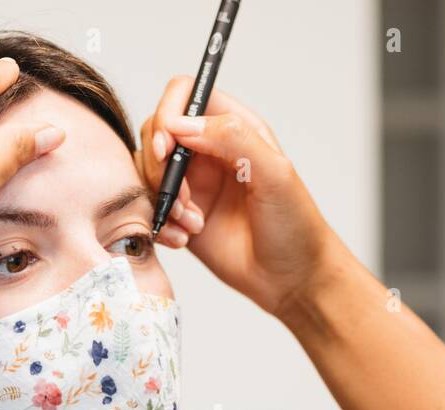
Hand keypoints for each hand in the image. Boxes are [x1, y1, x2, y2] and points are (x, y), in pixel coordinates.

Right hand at [136, 77, 344, 320]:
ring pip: (149, 171)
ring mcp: (193, 183)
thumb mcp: (275, 174)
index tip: (168, 147)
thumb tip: (183, 124)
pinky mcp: (182, 215)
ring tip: (193, 225)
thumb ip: (233, 138)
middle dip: (161, 166)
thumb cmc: (295, 226)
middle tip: (185, 200)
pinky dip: (161, 224)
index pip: (185, 94)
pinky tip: (186, 240)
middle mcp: (209, 150)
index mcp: (234, 128)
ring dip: (163, 199)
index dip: (167, 114)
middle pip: (157, 131)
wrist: (293, 280)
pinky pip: (151, 207)